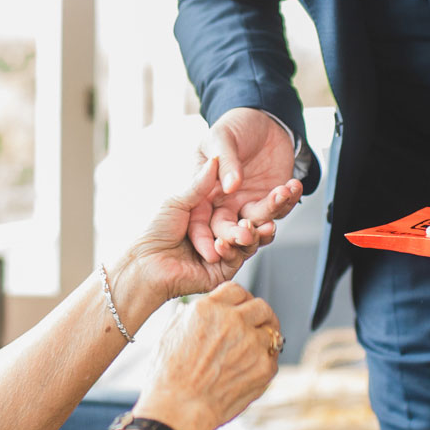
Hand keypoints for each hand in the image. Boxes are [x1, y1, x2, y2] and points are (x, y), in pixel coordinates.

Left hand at [120, 156, 300, 302]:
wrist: (145, 265)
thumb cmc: (156, 231)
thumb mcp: (179, 201)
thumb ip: (201, 184)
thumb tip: (216, 160)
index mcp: (209, 212)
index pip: (238, 200)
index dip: (257, 191)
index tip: (275, 180)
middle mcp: (219, 230)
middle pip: (250, 218)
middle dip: (268, 209)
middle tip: (283, 194)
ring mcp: (224, 250)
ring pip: (250, 237)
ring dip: (261, 228)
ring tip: (268, 219)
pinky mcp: (224, 269)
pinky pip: (241, 256)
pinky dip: (247, 245)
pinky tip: (249, 234)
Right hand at [136, 282, 282, 429]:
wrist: (179, 408)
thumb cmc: (168, 377)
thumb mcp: (169, 335)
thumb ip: (188, 317)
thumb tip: (193, 311)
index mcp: (207, 309)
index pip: (236, 290)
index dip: (241, 299)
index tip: (242, 309)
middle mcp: (232, 321)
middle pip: (260, 306)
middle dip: (260, 316)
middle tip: (259, 326)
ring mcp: (251, 343)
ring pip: (271, 332)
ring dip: (265, 339)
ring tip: (255, 352)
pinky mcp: (263, 367)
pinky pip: (273, 358)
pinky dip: (265, 363)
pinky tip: (250, 372)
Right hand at [190, 108, 303, 268]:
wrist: (263, 120)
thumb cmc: (234, 127)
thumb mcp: (221, 137)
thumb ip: (224, 160)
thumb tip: (230, 186)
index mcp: (204, 193)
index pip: (199, 222)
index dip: (203, 238)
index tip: (212, 250)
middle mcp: (225, 203)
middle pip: (228, 230)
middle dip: (238, 236)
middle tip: (248, 235)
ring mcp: (249, 203)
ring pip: (257, 222)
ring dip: (270, 212)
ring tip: (280, 193)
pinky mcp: (271, 199)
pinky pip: (280, 208)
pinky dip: (288, 199)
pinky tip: (292, 185)